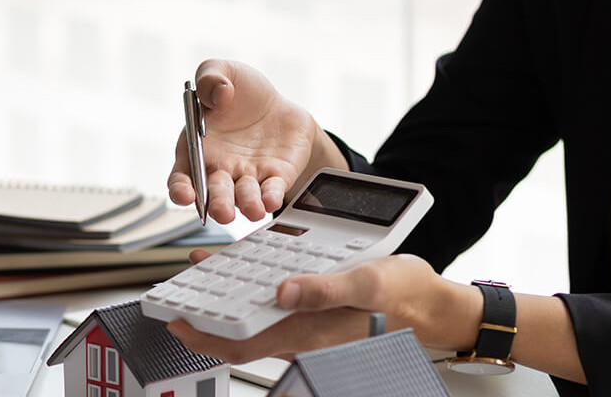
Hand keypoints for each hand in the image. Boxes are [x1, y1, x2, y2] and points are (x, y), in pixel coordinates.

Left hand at [167, 249, 481, 363]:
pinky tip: (243, 266)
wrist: (434, 306)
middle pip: (239, 333)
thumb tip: (282, 293)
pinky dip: (251, 289)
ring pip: (253, 319)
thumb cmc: (405, 296)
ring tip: (203, 275)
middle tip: (179, 295)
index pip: (241, 345)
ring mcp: (306, 325)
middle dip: (206, 317)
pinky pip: (272, 307)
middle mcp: (301, 334)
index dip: (204, 337)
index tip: (175, 321)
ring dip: (226, 300)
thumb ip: (324, 291)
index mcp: (307, 333)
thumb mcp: (367, 283)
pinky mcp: (313, 312)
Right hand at [168, 59, 345, 223]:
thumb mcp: (222, 71)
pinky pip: (272, 189)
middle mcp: (220, 168)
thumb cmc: (241, 93)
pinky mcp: (276, 176)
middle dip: (218, 204)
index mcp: (197, 148)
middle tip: (223, 212)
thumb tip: (219, 93)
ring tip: (253, 210)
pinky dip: (271, 196)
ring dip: (247, 205)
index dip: (181, 189)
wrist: (278, 104)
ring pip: (244, 196)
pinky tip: (271, 199)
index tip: (184, 195)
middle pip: (215, 193)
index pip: (182, 176)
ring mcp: (248, 175)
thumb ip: (210, 76)